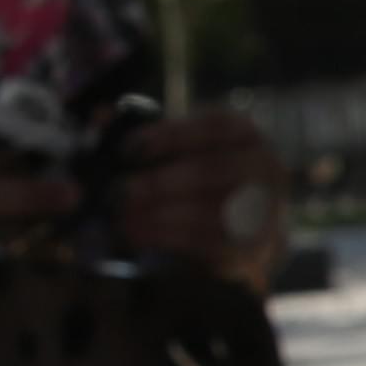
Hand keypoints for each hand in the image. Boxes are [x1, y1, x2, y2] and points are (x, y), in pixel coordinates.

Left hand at [108, 105, 289, 290]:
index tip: (129, 148)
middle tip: (119, 191)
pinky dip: (164, 238)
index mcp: (246, 135)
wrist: (242, 232)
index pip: (215, 127)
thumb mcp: (180, 150)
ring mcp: (264, 211)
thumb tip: (100, 116)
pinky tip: (135, 234)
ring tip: (121, 216)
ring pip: (207, 211)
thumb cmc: (203, 182)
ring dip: (157, 214)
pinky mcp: (250, 248)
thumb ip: (143, 133)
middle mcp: (265, 168)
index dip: (170, 135)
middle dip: (159, 182)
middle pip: (213, 171)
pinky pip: (203, 243)